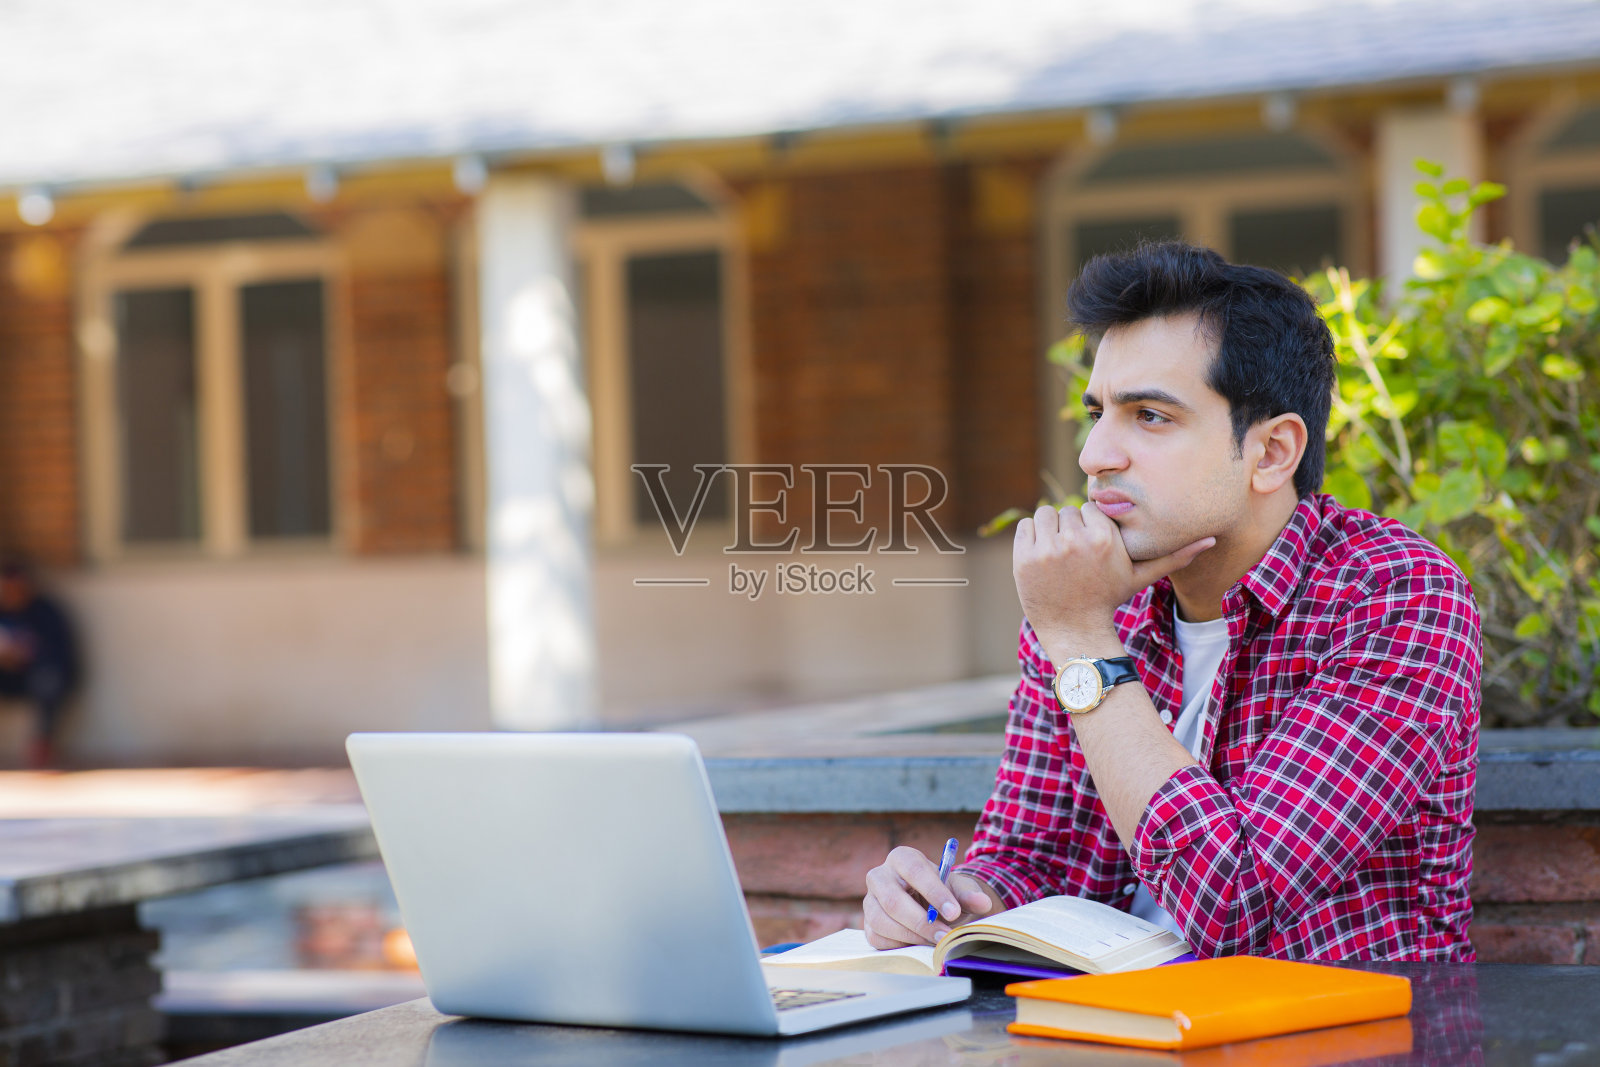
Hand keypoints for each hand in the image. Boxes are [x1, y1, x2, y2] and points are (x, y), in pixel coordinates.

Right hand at [862, 846, 995, 948]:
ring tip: (935, 941)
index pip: (914, 870)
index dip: (933, 892)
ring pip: (882, 921)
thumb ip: (969, 895)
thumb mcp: (958, 890)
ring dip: (911, 936)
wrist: (929, 907)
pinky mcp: (868, 923)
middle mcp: (879, 876)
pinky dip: (900, 945)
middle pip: (893, 900)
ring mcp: (870, 900)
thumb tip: (982, 903)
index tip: (953, 912)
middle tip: (944, 936)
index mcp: (902, 858)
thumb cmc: (942, 893)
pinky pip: (878, 937)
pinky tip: (919, 943)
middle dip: (921, 922)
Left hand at [1013, 502, 1212, 652]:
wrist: (1074, 629)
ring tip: (1060, 553)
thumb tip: (1211, 539)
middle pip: (1068, 510)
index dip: (1092, 526)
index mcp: (1104, 539)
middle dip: (1071, 528)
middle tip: (1076, 554)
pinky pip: (1025, 526)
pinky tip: (1043, 557)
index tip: (1093, 547)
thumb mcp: (1142, 576)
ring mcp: (1046, 549)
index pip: (1091, 508)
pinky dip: (1031, 537)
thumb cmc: (1109, 599)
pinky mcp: (1024, 557)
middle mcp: (1075, 541)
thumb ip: (1174, 555)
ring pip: (1046, 514)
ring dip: (1050, 530)